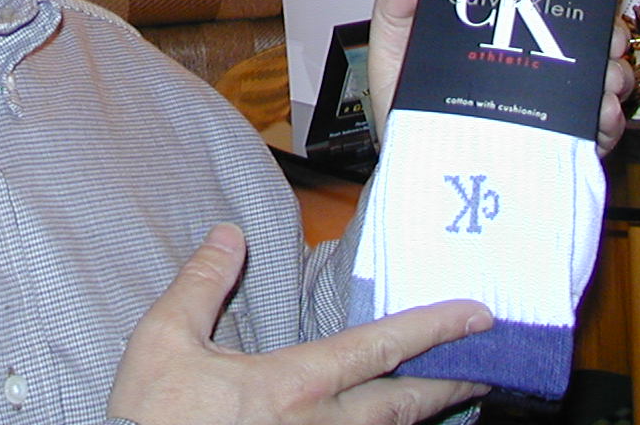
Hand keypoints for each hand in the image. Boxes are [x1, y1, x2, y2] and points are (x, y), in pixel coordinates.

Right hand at [108, 223, 489, 424]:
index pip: (374, 349)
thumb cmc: (149, 423)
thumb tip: (229, 233)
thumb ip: (201, 284)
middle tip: (490, 366)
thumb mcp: (162, 342)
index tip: (474, 314)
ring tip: (455, 399)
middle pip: (400, 406)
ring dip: (424, 418)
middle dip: (449, 383)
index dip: (429, 329)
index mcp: (289, 386)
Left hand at [366, 0, 634, 156]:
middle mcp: (538, 63)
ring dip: (613, 72)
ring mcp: (554, 103)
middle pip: (592, 35)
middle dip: (607, 31)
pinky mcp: (563, 142)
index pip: (554, 2)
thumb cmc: (404, 97)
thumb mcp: (394, 43)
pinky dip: (609, 119)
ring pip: (605, 78)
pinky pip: (600, 128)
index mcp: (508, 32)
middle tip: (603, 36)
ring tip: (604, 78)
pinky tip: (600, 113)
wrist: (411, 161)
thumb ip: (399, 1)